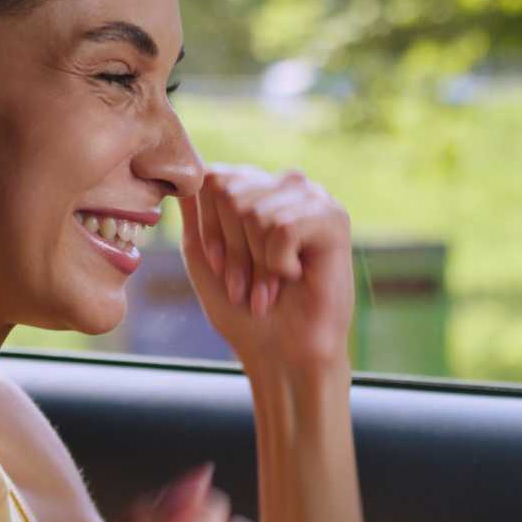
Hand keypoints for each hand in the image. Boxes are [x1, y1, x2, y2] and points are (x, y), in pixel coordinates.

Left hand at [181, 165, 354, 370]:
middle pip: (229, 194)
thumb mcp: (203, 256)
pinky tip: (297, 276)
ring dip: (256, 265)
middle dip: (232, 250)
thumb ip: (193, 213)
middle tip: (249, 284)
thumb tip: (189, 169)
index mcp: (256, 190)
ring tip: (271, 286)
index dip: (210, 231)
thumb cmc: (243, 310)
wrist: (281, 352)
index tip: (223, 269)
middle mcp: (284, 186)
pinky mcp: (333, 217)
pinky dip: (279, 264)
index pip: (213, 178)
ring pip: (254, 213)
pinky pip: (283, 228)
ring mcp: (311, 198)